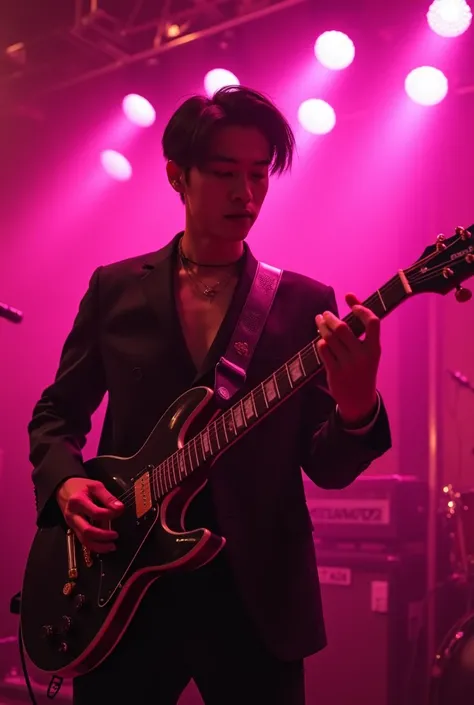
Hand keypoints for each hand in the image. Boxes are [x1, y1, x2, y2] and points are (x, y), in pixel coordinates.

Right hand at [56, 478, 123, 552]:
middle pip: (87, 531)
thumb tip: (119, 508)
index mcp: (78, 502)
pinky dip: (94, 546)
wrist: (63, 489)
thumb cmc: (81, 486)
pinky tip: (104, 546)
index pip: (96, 513)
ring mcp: (71, 524)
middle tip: (116, 535)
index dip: (109, 515)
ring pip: (84, 540)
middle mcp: (73, 515)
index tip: (119, 511)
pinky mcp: (72, 529)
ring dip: (99, 546)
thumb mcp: (95, 486)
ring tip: (112, 546)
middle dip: (103, 536)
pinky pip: (82, 540)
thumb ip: (108, 497)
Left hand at [316, 293, 380, 424]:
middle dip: (330, 317)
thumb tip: (350, 297)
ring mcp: (348, 364)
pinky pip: (323, 349)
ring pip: (330, 337)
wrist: (359, 400)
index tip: (351, 301)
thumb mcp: (368, 352)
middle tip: (325, 314)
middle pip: (343, 328)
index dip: (361, 308)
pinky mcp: (335, 372)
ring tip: (319, 321)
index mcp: (375, 349)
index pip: (372, 322)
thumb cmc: (363, 369)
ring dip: (322, 326)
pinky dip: (321, 342)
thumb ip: (361, 330)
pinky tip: (321, 341)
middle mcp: (363, 356)